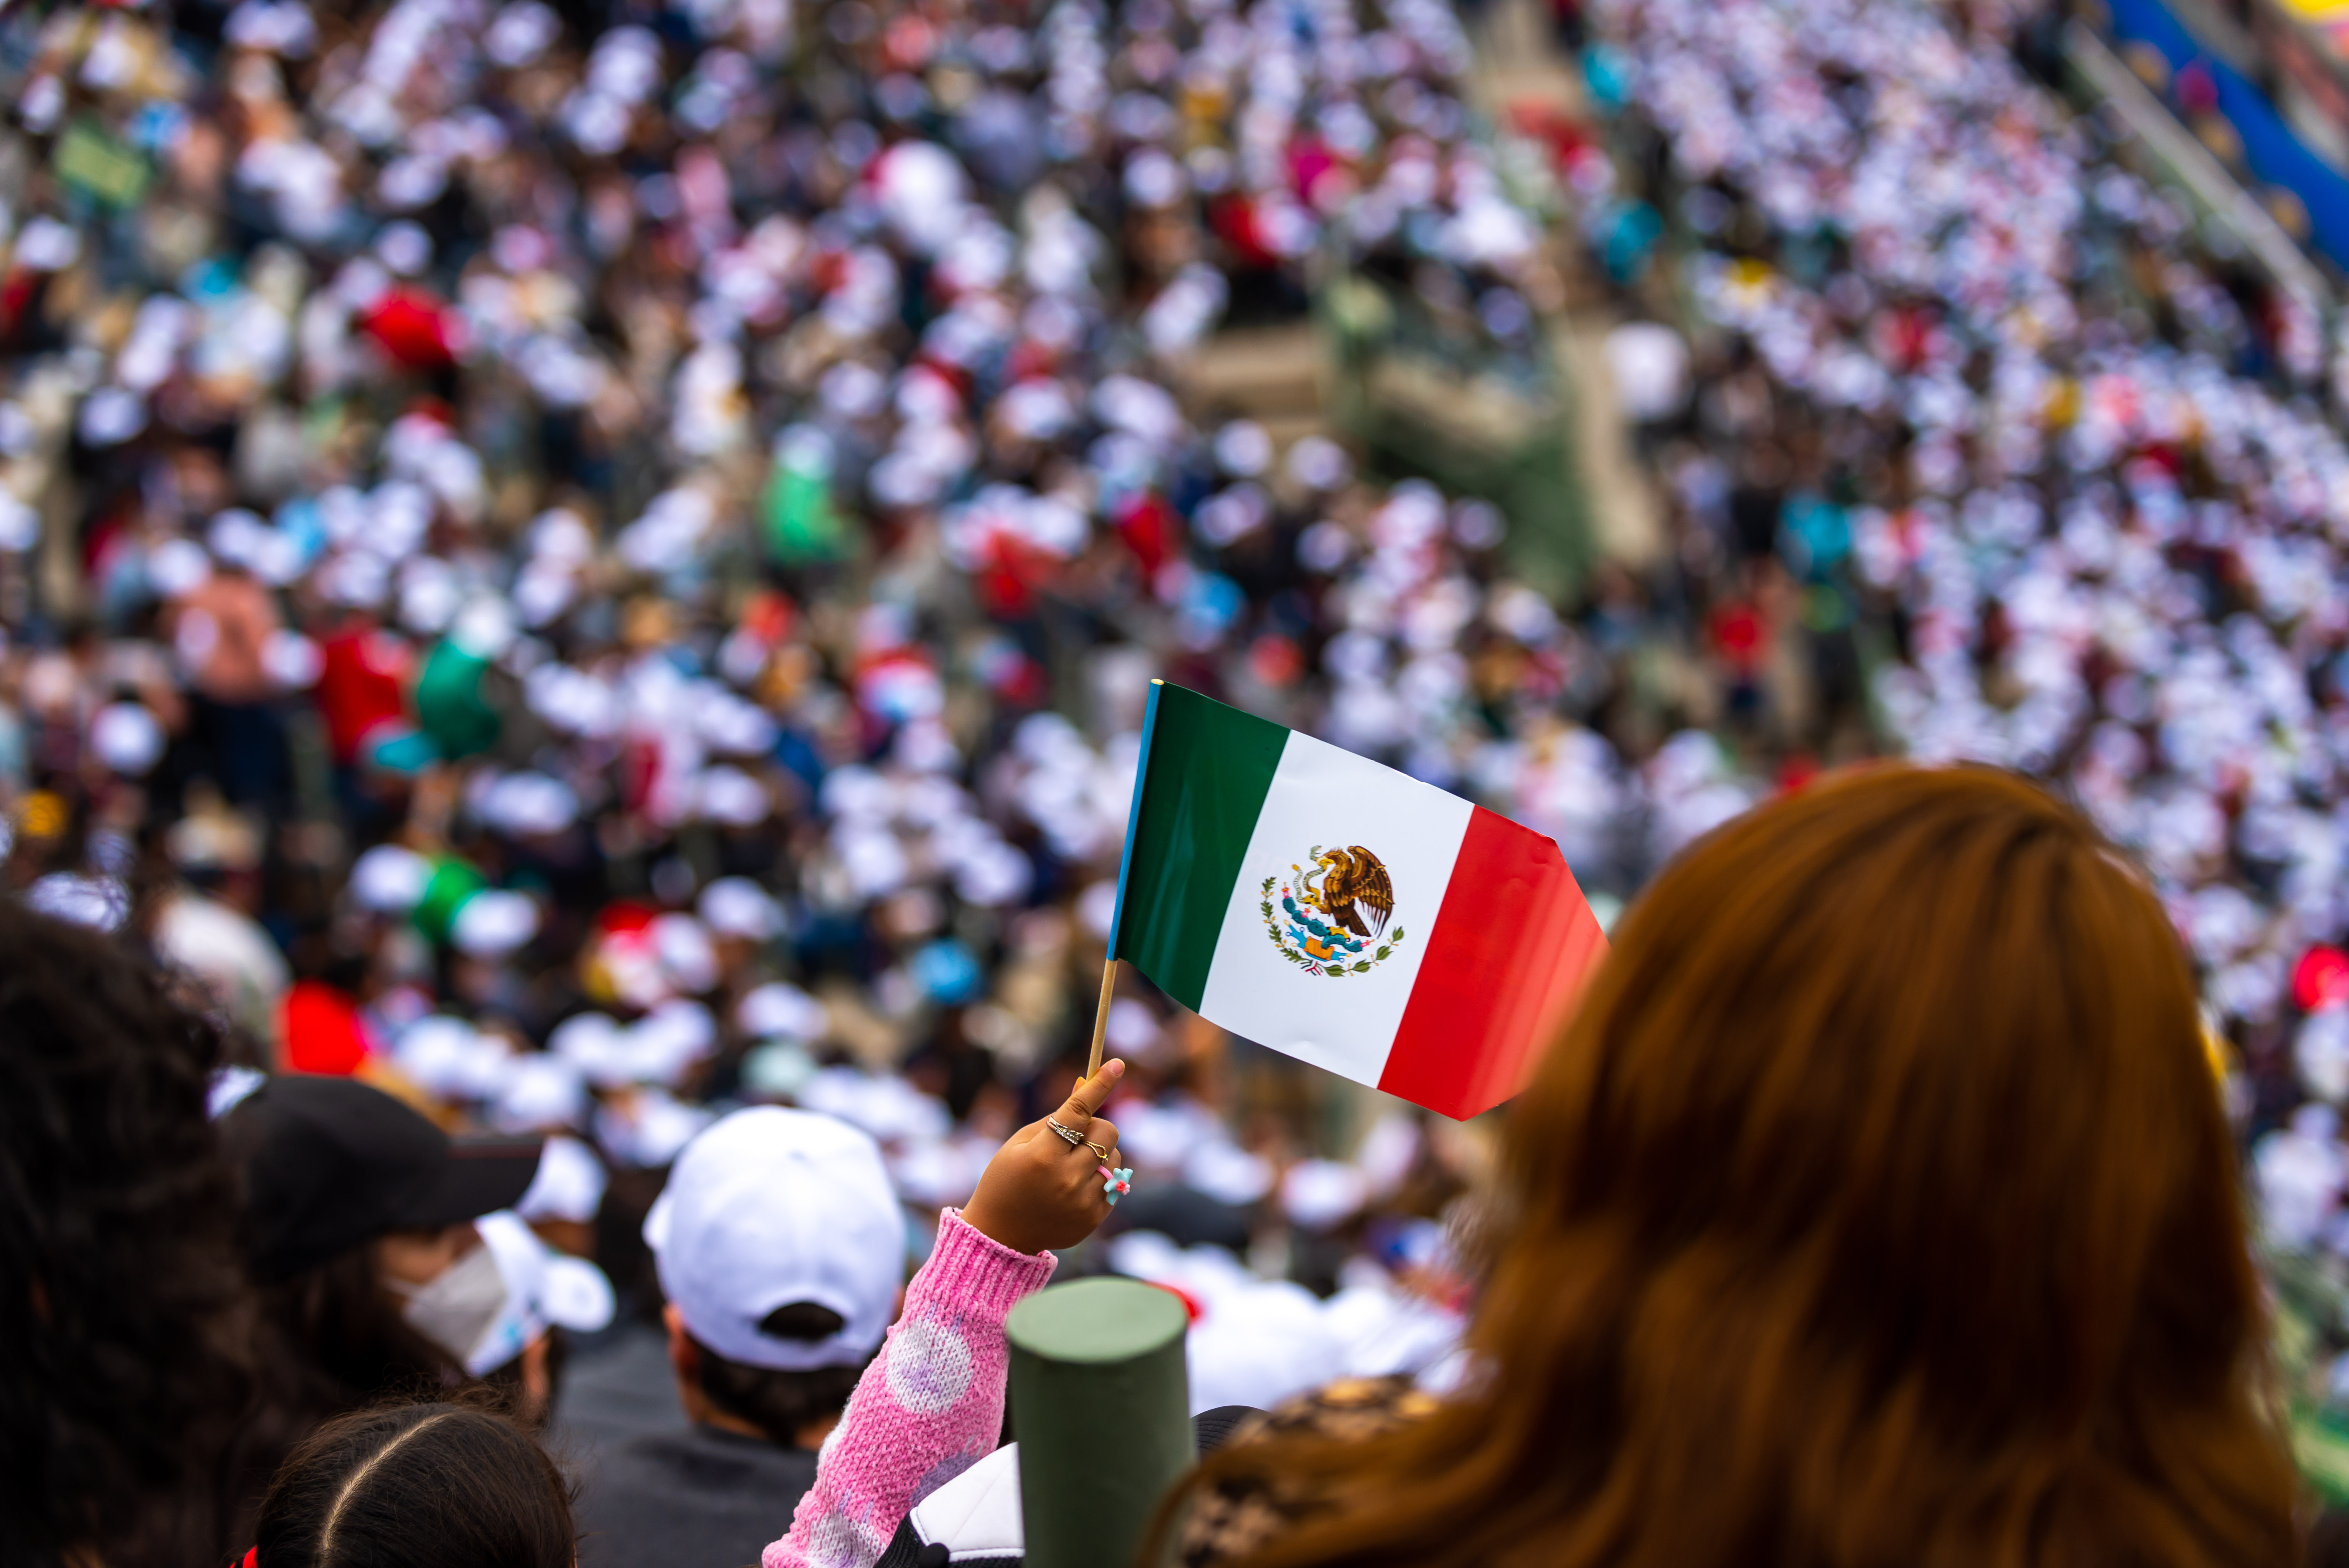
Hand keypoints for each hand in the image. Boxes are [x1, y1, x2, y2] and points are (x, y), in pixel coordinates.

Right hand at [960, 1059, 1125, 1254]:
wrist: (1000, 1235)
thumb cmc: (1005, 1179)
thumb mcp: (1020, 1143)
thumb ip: (1055, 1117)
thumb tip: (1085, 1086)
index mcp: (1042, 1155)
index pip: (1079, 1111)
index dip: (1100, 1085)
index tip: (1117, 1065)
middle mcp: (1066, 1178)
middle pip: (1107, 1132)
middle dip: (1095, 1127)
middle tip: (1076, 1137)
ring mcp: (1082, 1201)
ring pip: (1115, 1157)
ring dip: (1099, 1154)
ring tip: (1071, 1167)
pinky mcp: (1094, 1218)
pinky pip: (1114, 1183)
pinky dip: (1099, 1178)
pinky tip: (1074, 1188)